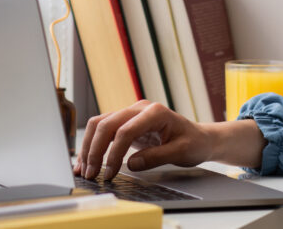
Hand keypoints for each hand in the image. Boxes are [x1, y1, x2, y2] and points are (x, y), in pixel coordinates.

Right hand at [74, 101, 210, 179]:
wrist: (199, 138)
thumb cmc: (193, 143)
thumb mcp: (181, 152)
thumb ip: (156, 157)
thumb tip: (131, 164)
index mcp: (155, 112)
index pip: (125, 130)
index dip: (114, 153)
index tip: (110, 173)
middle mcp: (140, 109)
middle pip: (107, 124)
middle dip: (94, 150)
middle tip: (91, 174)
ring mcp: (131, 114)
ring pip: (100, 125)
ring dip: (89, 147)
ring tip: (84, 170)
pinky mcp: (126, 123)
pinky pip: (104, 130)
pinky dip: (93, 145)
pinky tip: (87, 161)